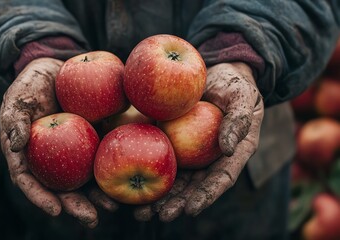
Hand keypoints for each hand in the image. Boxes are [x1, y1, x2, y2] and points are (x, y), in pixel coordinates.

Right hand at [0, 58, 117, 227]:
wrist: (57, 71)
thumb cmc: (32, 85)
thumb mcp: (19, 97)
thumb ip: (15, 118)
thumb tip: (15, 145)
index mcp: (28, 155)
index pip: (29, 181)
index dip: (40, 198)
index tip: (55, 209)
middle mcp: (51, 160)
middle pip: (61, 188)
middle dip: (76, 206)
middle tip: (91, 219)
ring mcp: (73, 153)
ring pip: (84, 179)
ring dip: (98, 196)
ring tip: (113, 206)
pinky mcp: (93, 141)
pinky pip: (102, 158)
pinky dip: (112, 170)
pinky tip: (126, 178)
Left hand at [134, 62, 263, 221]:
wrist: (211, 72)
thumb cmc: (233, 84)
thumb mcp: (242, 96)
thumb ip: (239, 119)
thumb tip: (228, 149)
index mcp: (232, 153)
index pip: (221, 179)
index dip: (207, 195)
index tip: (191, 209)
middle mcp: (208, 158)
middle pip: (193, 187)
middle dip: (176, 203)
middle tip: (160, 216)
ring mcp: (188, 152)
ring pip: (173, 179)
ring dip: (158, 197)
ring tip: (139, 212)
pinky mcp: (170, 141)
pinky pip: (157, 157)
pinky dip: (143, 170)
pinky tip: (127, 181)